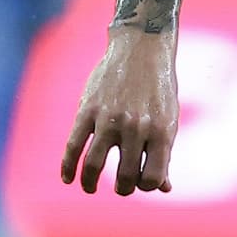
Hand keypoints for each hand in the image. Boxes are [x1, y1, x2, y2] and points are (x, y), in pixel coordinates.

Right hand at [60, 27, 178, 194]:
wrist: (141, 48)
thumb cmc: (159, 88)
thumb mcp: (169, 119)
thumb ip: (164, 154)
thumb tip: (164, 188)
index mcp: (161, 132)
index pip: (152, 178)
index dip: (147, 187)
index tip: (142, 182)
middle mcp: (136, 127)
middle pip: (124, 176)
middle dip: (123, 188)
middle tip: (121, 186)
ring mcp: (109, 118)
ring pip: (94, 165)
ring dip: (90, 183)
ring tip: (90, 187)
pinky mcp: (87, 109)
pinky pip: (73, 145)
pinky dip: (67, 166)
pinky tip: (67, 178)